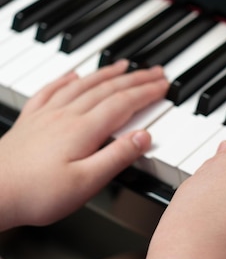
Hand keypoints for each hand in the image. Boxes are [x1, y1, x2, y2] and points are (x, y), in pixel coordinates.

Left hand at [0, 60, 167, 229]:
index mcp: (83, 130)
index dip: (147, 93)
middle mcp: (66, 116)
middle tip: (154, 71)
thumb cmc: (36, 193)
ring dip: (106, 73)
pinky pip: (51, 90)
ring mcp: (46, 115)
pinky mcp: (30, 121)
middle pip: (107, 89)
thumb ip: (117, 157)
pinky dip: (66, 79)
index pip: (123, 104)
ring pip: (82, 85)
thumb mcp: (86, 183)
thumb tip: (144, 137)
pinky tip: (72, 75)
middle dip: (135, 79)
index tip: (164, 86)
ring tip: (122, 65)